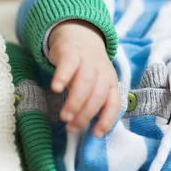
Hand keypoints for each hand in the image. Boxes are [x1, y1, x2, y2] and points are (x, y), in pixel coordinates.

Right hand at [48, 19, 118, 136]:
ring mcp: (88, 61)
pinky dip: (63, 77)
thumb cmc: (88, 68)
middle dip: (86, 113)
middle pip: (98, 95)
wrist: (80, 35)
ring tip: (65, 116)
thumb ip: (93, 102)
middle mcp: (102, 73)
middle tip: (73, 127)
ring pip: (85, 82)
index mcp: (110, 83)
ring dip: (75, 101)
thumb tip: (86, 129)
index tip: (96, 135)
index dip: (107, 120)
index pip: (114, 104)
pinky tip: (55, 88)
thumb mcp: (96, 84)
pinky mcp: (71, 52)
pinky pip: (69, 65)